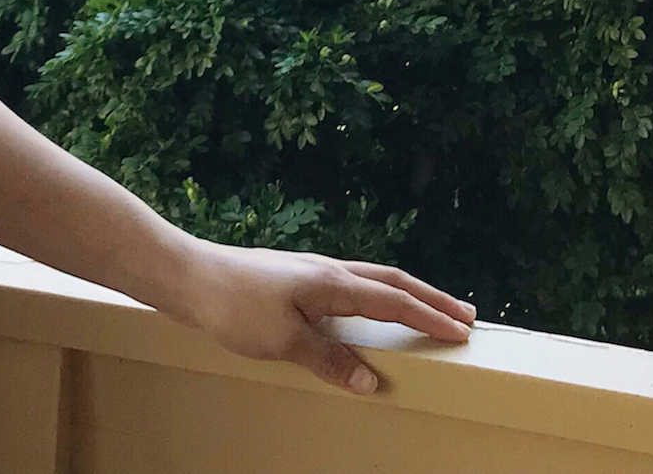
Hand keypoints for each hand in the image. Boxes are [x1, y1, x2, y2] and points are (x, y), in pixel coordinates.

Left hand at [166, 238, 476, 395]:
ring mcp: (311, 270)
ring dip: (405, 294)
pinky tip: (368, 308)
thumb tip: (373, 381)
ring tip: (427, 309)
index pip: (393, 302)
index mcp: (332, 283)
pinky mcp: (294, 277)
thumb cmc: (233, 305)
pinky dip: (376, 294)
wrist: (188, 274)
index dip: (429, 317)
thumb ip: (329, 361)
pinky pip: (351, 283)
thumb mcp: (282, 341)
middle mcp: (328, 270)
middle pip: (391, 282)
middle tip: (465, 315)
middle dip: (430, 299)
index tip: (462, 332)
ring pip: (372, 278)